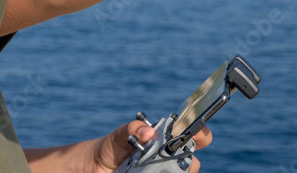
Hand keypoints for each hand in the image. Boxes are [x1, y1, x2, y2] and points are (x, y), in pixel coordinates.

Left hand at [89, 120, 212, 172]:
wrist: (96, 167)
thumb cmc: (111, 147)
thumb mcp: (119, 135)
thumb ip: (131, 129)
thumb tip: (148, 132)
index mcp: (166, 139)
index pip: (193, 135)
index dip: (200, 134)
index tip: (196, 135)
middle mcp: (169, 158)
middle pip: (193, 162)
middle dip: (187, 161)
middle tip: (170, 160)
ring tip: (155, 171)